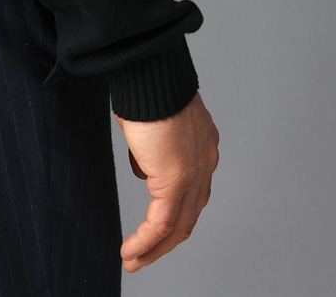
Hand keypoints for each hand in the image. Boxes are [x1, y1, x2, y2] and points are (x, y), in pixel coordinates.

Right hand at [113, 91, 218, 272]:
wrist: (150, 75)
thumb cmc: (146, 86)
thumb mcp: (152, 121)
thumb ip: (153, 146)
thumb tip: (143, 165)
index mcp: (202, 145)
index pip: (193, 191)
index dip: (175, 213)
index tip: (155, 226)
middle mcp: (205, 162)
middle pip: (189, 215)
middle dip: (166, 241)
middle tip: (145, 254)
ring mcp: (194, 174)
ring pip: (178, 226)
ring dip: (154, 248)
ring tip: (134, 260)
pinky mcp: (175, 182)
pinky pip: (161, 224)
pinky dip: (145, 242)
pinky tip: (130, 251)